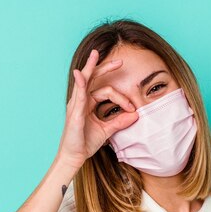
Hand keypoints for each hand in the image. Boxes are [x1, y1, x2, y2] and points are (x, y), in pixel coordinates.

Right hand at [56, 49, 138, 170]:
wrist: (74, 156)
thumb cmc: (86, 142)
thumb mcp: (107, 130)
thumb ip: (120, 121)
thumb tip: (135, 115)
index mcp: (88, 103)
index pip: (105, 90)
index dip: (121, 97)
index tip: (132, 108)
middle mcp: (81, 101)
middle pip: (92, 78)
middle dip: (104, 67)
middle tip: (119, 61)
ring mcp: (76, 105)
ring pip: (84, 82)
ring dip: (90, 67)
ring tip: (94, 55)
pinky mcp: (74, 113)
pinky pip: (78, 96)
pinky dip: (79, 84)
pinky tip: (81, 75)